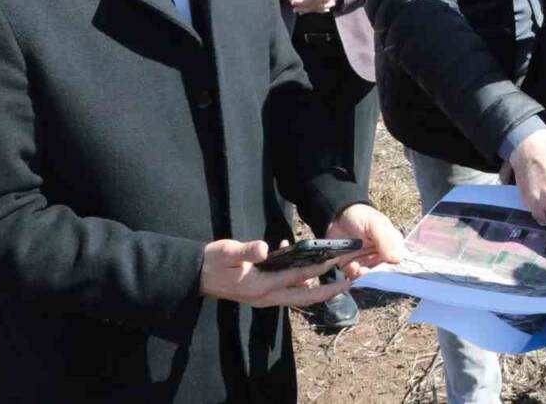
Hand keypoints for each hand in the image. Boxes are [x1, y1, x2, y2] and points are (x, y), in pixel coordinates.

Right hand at [199, 238, 346, 307]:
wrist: (196, 275)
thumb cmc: (212, 262)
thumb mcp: (227, 253)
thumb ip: (245, 251)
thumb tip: (264, 248)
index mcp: (259, 286)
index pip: (296, 277)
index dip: (317, 269)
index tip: (336, 262)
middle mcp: (266, 296)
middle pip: (304, 295)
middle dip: (327, 290)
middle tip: (349, 282)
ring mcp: (265, 298)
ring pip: (298, 295)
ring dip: (317, 287)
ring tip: (336, 277)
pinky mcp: (262, 294)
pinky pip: (288, 290)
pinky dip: (300, 281)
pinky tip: (304, 264)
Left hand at [325, 203, 404, 278]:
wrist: (336, 216)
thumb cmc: (360, 216)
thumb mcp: (374, 224)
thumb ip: (385, 239)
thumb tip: (397, 259)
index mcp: (392, 245)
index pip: (398, 262)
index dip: (394, 269)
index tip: (385, 270)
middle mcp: (382, 257)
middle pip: (384, 274)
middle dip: (376, 276)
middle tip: (367, 270)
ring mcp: (367, 263)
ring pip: (370, 278)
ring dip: (364, 277)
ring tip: (357, 268)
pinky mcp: (353, 267)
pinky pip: (355, 278)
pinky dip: (353, 275)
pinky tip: (351, 267)